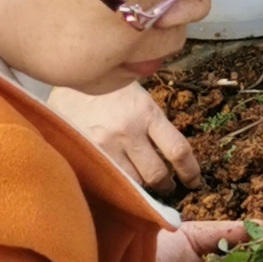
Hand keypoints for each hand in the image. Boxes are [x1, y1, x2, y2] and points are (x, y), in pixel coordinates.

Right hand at [52, 79, 197, 190]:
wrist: (69, 74)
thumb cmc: (107, 88)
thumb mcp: (138, 96)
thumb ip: (153, 123)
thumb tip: (172, 154)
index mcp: (147, 113)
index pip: (177, 150)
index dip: (190, 171)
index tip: (194, 182)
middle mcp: (128, 131)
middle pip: (156, 174)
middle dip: (165, 185)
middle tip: (166, 187)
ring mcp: (104, 145)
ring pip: (132, 182)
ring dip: (140, 187)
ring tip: (141, 185)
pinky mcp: (85, 153)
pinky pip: (107, 180)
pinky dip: (117, 184)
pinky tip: (118, 181)